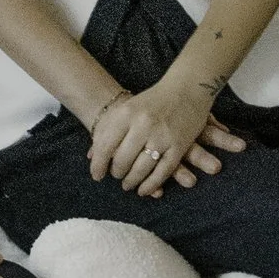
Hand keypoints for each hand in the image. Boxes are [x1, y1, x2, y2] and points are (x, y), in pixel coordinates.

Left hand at [86, 79, 244, 195]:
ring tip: (127, 184)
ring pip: (141, 168)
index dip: (98, 164)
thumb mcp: (127, 109)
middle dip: (116, 173)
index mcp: (126, 113)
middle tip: (116, 176)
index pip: (105, 146)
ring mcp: (162, 136)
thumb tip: (91, 156)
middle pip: (122, 160)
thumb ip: (108, 130)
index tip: (96, 175)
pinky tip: (144, 190)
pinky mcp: (179, 146)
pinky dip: (152, 185)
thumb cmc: (152, 100)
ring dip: (132, 181)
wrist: (187, 87)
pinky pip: (162, 172)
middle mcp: (143, 125)